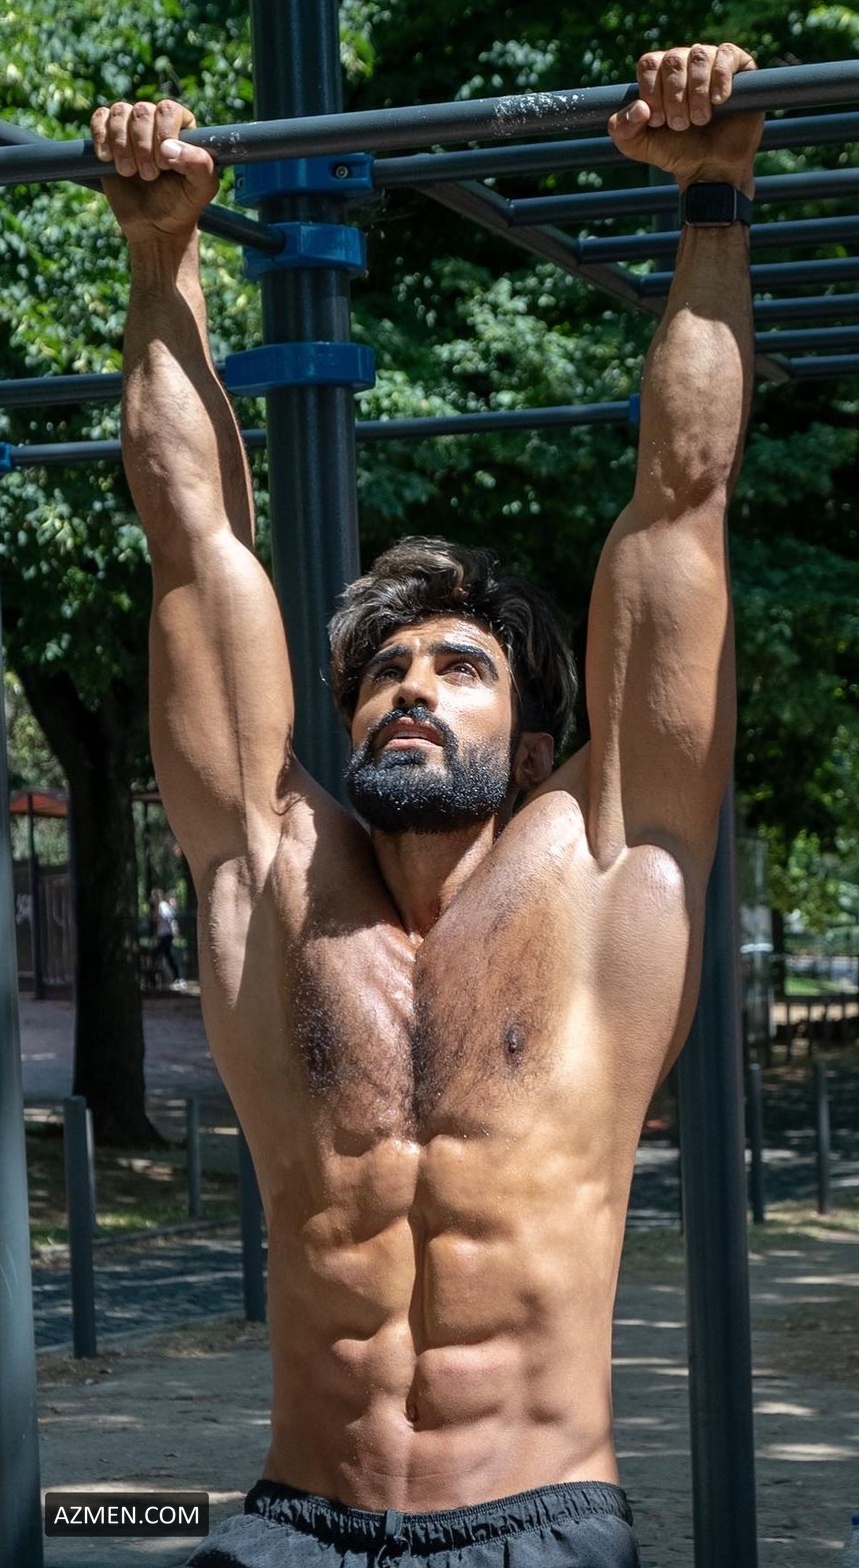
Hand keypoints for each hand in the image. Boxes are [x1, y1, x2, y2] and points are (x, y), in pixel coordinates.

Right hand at [91, 99, 218, 243]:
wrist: (154, 226)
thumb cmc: (181, 205)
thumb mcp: (201, 189)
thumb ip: (200, 164)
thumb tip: (169, 147)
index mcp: (182, 127)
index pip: (168, 110)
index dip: (163, 135)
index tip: (164, 166)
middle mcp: (156, 121)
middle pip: (142, 111)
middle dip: (142, 146)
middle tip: (149, 176)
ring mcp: (131, 128)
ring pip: (119, 112)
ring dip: (122, 145)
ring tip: (129, 172)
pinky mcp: (108, 137)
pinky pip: (100, 118)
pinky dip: (101, 137)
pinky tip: (107, 159)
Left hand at [608, 43, 762, 195]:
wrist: (712, 169)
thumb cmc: (678, 153)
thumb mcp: (640, 146)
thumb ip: (622, 130)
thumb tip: (639, 108)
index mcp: (660, 75)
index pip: (649, 63)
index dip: (651, 91)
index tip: (658, 120)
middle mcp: (685, 63)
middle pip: (673, 59)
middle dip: (673, 96)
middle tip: (680, 125)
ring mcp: (712, 62)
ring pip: (698, 56)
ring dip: (696, 92)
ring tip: (700, 120)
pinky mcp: (739, 68)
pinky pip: (727, 55)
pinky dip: (720, 78)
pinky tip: (719, 101)